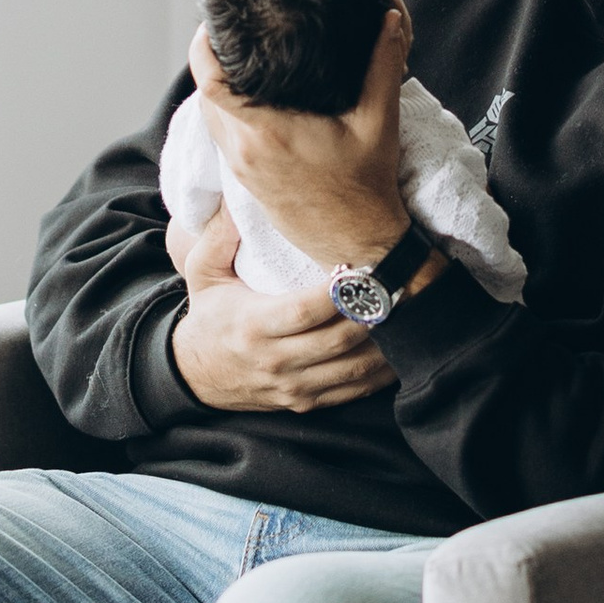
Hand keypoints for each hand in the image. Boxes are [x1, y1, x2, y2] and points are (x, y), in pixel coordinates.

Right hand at [168, 201, 397, 412]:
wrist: (195, 375)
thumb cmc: (208, 317)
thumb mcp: (202, 273)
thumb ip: (218, 236)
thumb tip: (236, 200)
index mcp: (254, 326)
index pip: (305, 311)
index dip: (340, 293)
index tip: (365, 269)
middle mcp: (276, 360)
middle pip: (338, 340)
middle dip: (373, 315)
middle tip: (401, 287)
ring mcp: (292, 385)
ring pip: (352, 369)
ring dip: (385, 345)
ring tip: (408, 316)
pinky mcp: (304, 402)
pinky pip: (351, 392)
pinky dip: (379, 375)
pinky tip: (398, 351)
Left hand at [192, 8, 412, 277]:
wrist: (360, 245)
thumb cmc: (368, 187)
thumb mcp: (379, 122)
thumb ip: (383, 65)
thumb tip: (389, 20)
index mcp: (267, 131)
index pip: (210, 84)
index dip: (202, 49)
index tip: (212, 25)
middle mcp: (245, 151)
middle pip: (204, 98)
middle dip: (209, 64)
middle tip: (229, 36)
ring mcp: (243, 170)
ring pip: (210, 121)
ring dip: (215, 92)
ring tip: (237, 63)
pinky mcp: (247, 184)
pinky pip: (222, 140)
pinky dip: (225, 116)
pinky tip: (248, 102)